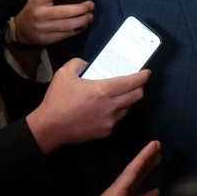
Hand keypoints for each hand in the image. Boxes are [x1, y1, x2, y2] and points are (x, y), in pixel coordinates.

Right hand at [13, 0, 94, 46]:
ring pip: (67, 25)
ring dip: (82, 20)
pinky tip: (83, 25)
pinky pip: (65, 34)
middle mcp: (40, 13)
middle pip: (64, 11)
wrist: (22, 29)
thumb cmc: (34, 6)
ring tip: (90, 16)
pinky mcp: (47, 38)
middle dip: (81, 8)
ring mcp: (43, 27)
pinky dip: (77, 30)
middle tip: (91, 4)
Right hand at [26, 59, 149, 152]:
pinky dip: (117, 111)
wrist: (49, 127)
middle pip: (137, 96)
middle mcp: (111, 106)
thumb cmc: (57, 99)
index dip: (143, 76)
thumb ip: (78, 63)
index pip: (132, 82)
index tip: (147, 72)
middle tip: (136, 82)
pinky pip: (117, 119)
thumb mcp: (64, 73)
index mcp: (103, 90)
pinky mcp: (105, 132)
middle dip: (140, 87)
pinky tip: (108, 107)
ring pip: (128, 108)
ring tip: (121, 94)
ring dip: (128, 100)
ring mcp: (110, 121)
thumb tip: (88, 65)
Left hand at [62, 141, 161, 195]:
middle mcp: (117, 194)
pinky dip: (145, 195)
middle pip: (134, 172)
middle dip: (146, 159)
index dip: (144, 156)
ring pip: (136, 183)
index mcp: (114, 193)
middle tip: (157, 146)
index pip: (132, 171)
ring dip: (146, 171)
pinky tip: (155, 192)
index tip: (154, 144)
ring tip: (158, 160)